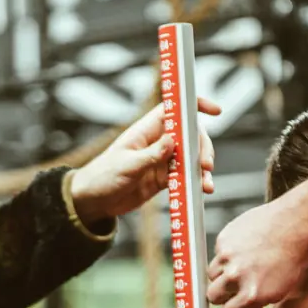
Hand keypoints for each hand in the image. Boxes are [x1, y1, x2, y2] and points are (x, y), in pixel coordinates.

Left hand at [68, 98, 219, 225]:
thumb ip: (151, 154)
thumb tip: (173, 140)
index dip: (194, 106)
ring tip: (206, 186)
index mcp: (146, 130)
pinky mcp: (163, 179)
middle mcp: (157, 143)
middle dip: (202, 148)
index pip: (174, 110)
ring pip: (191, 158)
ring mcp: (161, 161)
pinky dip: (195, 183)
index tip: (215, 111)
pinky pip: (185, 177)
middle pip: (190, 136)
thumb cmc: (102, 177)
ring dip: (202, 170)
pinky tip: (200, 191)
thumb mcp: (127, 165)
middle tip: (205, 166)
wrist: (92, 201)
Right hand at [207, 198, 307, 307]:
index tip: (236, 305)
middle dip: (223, 293)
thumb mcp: (278, 290)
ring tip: (241, 264)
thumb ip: (253, 301)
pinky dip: (226, 254)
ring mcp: (227, 257)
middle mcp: (237, 277)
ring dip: (222, 273)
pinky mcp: (223, 240)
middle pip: (213, 296)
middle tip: (236, 285)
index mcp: (252, 295)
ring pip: (212, 275)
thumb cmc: (292, 258)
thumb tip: (235, 307)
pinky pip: (217, 254)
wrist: (295, 224)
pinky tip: (244, 248)